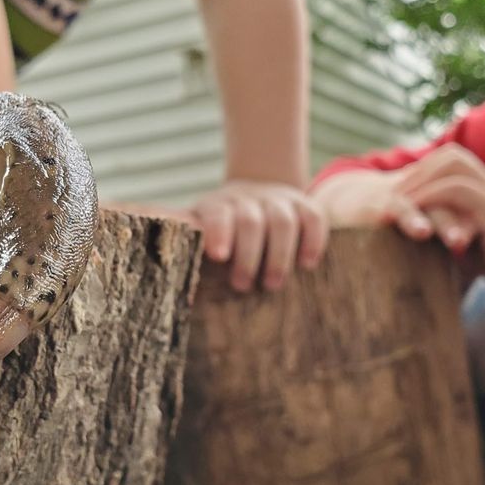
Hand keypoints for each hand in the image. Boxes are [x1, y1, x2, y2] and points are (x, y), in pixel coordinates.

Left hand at [189, 179, 327, 291]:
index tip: (218, 256)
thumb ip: (187, 251)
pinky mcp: (304, 205)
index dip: (219, 232)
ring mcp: (278, 200)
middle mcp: (248, 199)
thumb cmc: (220, 231)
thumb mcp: (199, 233)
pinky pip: (314, 217)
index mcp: (217, 206)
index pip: (218, 214)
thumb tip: (170, 292)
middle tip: (242, 286)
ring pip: (283, 220)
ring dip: (279, 254)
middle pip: (251, 221)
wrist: (256, 192)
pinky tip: (307, 264)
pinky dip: (313, 240)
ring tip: (271, 284)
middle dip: (248, 255)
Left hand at [391, 144, 484, 294]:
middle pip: (452, 154)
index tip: (399, 192)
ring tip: (392, 202)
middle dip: (417, 170)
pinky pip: (458, 189)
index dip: (424, 170)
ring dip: (418, 181)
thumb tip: (421, 235)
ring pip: (453, 165)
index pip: (453, 160)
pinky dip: (430, 195)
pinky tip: (411, 210)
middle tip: (389, 195)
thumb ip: (450, 229)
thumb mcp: (471, 240)